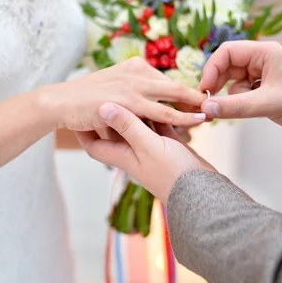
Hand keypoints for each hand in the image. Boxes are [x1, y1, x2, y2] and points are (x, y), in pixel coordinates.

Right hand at [47, 57, 206, 131]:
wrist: (60, 102)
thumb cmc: (84, 99)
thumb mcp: (111, 88)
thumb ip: (131, 92)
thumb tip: (146, 104)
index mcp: (135, 66)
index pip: (165, 80)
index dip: (184, 93)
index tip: (199, 102)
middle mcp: (137, 71)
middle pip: (175, 85)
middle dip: (196, 96)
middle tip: (215, 105)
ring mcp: (134, 85)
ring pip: (174, 96)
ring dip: (195, 106)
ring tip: (212, 114)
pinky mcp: (129, 102)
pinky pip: (163, 112)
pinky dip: (183, 116)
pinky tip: (197, 121)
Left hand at [76, 103, 214, 203]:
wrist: (203, 193)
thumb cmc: (173, 173)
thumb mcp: (147, 146)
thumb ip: (127, 125)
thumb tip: (102, 107)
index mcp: (122, 155)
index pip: (94, 144)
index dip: (84, 129)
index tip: (77, 113)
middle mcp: (134, 152)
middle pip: (115, 131)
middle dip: (111, 113)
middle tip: (105, 92)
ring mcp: (152, 149)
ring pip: (140, 124)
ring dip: (139, 109)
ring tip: (134, 89)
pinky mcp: (170, 145)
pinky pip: (161, 125)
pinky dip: (161, 113)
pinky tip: (162, 100)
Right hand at [199, 41, 281, 141]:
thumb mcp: (267, 104)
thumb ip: (234, 106)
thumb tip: (205, 108)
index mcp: (265, 52)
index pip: (227, 51)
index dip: (212, 68)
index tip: (204, 89)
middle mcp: (263, 60)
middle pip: (227, 66)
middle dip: (219, 84)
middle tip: (211, 102)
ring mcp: (263, 76)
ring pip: (233, 82)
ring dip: (233, 96)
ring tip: (247, 108)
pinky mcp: (264, 92)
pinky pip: (241, 94)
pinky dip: (240, 103)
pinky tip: (253, 111)